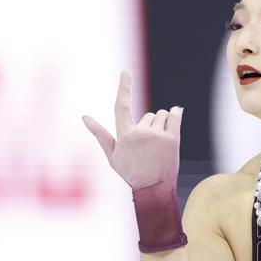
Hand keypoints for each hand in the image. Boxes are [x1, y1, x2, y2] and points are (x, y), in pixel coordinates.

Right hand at [82, 70, 183, 189]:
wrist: (154, 188)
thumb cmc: (131, 172)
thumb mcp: (112, 155)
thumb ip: (100, 134)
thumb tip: (84, 117)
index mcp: (124, 135)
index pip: (122, 105)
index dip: (124, 87)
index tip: (126, 71)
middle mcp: (140, 133)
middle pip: (149, 115)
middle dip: (150, 125)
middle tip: (150, 146)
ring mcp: (157, 136)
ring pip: (162, 115)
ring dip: (162, 124)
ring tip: (160, 144)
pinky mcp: (173, 139)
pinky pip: (175, 116)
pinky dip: (175, 115)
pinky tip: (176, 115)